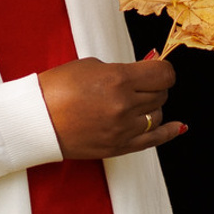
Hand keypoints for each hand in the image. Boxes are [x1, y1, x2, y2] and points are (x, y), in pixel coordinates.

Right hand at [38, 55, 186, 159]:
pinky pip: (154, 140)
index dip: (164, 69)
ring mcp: (123, 129)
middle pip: (161, 94)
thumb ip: (123, 69)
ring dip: (151, 107)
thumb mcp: (91, 66)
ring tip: (135, 103)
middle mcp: (125, 105)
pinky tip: (177, 126)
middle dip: (154, 87)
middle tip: (139, 85)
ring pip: (157, 115)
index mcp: (118, 80)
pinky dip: (168, 132)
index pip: (164, 74)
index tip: (158, 69)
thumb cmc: (57, 88)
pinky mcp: (118, 147)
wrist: (35, 119)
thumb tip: (147, 70)